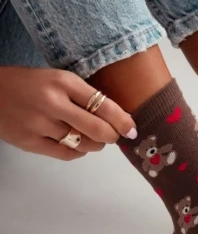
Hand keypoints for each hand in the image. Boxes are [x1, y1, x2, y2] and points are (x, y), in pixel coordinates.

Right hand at [0, 67, 136, 159]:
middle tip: (114, 137)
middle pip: (98, 129)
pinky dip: (77, 152)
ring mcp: (40, 124)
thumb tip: (116, 117)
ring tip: (93, 140)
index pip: (104, 105)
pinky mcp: (30, 142)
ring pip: (83, 145)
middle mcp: (53, 103)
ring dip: (95, 145)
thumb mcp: (57, 78)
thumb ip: (82, 95)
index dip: (123, 121)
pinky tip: (75, 144)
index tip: (132, 129)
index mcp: (63, 82)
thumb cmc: (28, 84)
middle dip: (112, 137)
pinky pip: (66, 154)